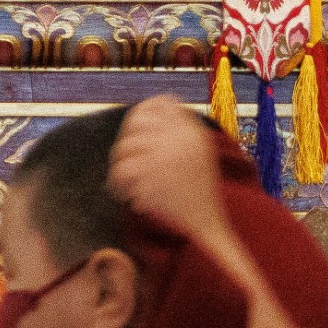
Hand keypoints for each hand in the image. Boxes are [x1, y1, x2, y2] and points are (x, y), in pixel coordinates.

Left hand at [108, 96, 228, 246]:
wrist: (208, 223)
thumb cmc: (200, 190)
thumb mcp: (199, 151)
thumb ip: (176, 129)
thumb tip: (144, 109)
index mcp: (192, 130)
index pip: (160, 104)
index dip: (144, 113)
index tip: (135, 130)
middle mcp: (179, 137)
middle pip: (137, 121)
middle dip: (127, 139)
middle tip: (126, 159)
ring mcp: (164, 155)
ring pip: (125, 147)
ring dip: (120, 164)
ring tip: (124, 182)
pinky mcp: (150, 177)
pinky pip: (122, 171)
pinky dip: (119, 184)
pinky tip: (125, 196)